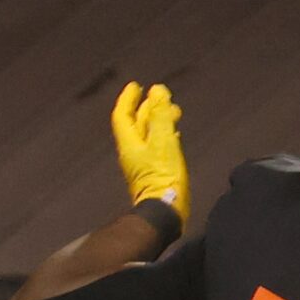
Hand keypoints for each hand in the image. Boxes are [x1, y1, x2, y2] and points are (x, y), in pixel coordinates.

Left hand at [111, 81, 189, 226]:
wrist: (164, 213)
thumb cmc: (162, 177)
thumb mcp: (163, 141)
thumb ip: (160, 115)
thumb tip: (157, 90)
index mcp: (130, 142)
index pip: (123, 114)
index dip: (129, 98)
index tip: (136, 86)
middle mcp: (133, 152)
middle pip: (137, 124)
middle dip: (148, 108)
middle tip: (160, 96)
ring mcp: (144, 165)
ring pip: (149, 136)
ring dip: (159, 122)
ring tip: (174, 113)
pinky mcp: (156, 174)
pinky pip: (158, 149)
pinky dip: (166, 138)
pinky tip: (176, 137)